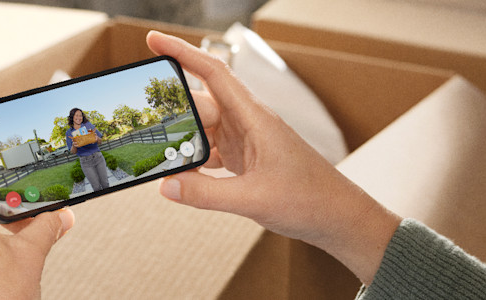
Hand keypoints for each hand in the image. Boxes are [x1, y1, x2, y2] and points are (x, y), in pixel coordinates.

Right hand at [147, 31, 401, 283]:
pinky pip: (211, 150)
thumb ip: (207, 194)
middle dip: (173, 112)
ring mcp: (246, 140)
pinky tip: (181, 174)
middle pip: (201, 104)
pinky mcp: (246, 159)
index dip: (182, 53)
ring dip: (182, 140)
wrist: (338, 217)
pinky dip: (194, 159)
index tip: (153, 41)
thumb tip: (166, 185)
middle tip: (147, 125)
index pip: (213, 73)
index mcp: (255, 118)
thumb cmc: (309, 200)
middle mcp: (249, 122)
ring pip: (203, 129)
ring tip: (158, 153)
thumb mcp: (254, 199)